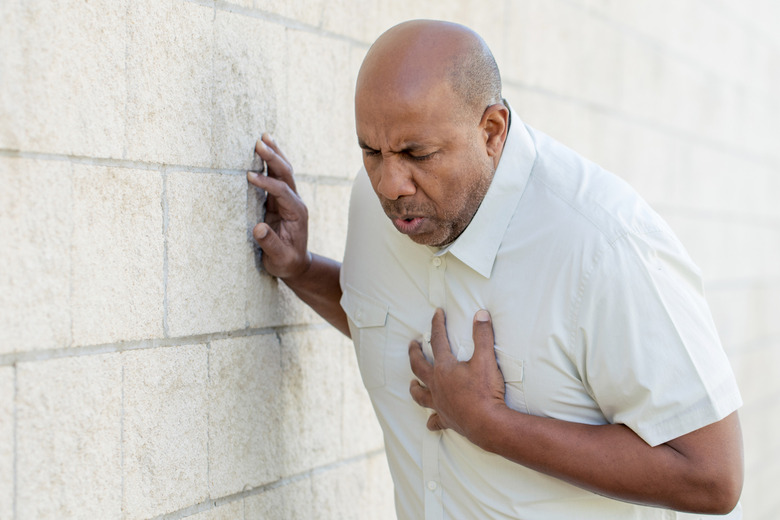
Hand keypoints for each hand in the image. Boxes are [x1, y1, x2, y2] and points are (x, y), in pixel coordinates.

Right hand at [247, 134, 311, 279]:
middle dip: (273, 158)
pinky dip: (270, 162)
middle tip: (259, 143)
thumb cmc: (286, 262)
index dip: (267, 183)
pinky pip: (276, 176)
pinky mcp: (279, 199)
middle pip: (286, 174)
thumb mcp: (280, 259)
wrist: (295, 264)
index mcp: (297, 213)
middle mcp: (295, 202)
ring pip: (283, 171)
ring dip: (274, 154)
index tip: (250, 176)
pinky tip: (264, 148)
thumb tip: (258, 228)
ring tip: (263, 136)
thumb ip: (270, 244)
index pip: (282, 191)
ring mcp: (288, 199)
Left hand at [408, 308, 506, 438]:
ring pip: (420, 395)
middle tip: (413, 344)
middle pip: (419, 366)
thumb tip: (481, 314)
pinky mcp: (446, 420)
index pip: (438, 341)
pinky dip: (432, 420)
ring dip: (415, 388)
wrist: (488, 423)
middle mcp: (436, 385)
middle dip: (414, 353)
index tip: (437, 313)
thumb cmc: (485, 391)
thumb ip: (482, 335)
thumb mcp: (486, 359)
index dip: (437, 324)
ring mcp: (439, 404)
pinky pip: (435, 421)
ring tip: (412, 384)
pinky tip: (430, 422)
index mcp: (444, 368)